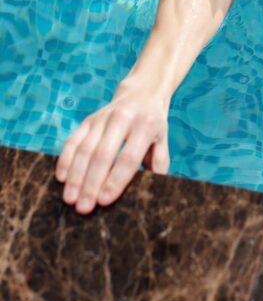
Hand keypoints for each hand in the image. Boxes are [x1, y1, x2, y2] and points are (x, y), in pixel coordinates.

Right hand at [54, 82, 169, 213]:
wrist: (142, 93)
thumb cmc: (152, 126)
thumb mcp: (163, 141)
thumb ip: (159, 165)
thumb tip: (150, 193)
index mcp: (146, 125)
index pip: (128, 157)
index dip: (116, 180)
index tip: (104, 201)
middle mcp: (123, 118)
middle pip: (103, 154)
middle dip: (92, 183)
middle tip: (84, 208)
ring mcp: (103, 117)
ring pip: (85, 148)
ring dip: (76, 176)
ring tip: (70, 199)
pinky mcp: (89, 119)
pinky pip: (73, 140)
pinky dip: (66, 159)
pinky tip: (62, 178)